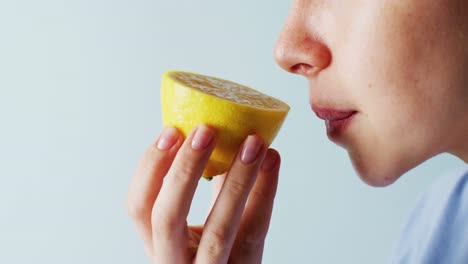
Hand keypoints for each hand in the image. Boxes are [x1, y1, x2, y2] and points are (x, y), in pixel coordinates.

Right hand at [126, 124, 279, 262]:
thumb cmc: (213, 255)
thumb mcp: (194, 232)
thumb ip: (200, 190)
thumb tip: (215, 134)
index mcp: (158, 245)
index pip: (138, 207)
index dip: (150, 168)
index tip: (171, 132)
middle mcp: (175, 262)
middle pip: (168, 217)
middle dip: (185, 169)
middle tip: (205, 131)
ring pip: (218, 229)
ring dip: (236, 180)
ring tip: (252, 143)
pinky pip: (254, 231)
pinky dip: (265, 192)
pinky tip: (271, 161)